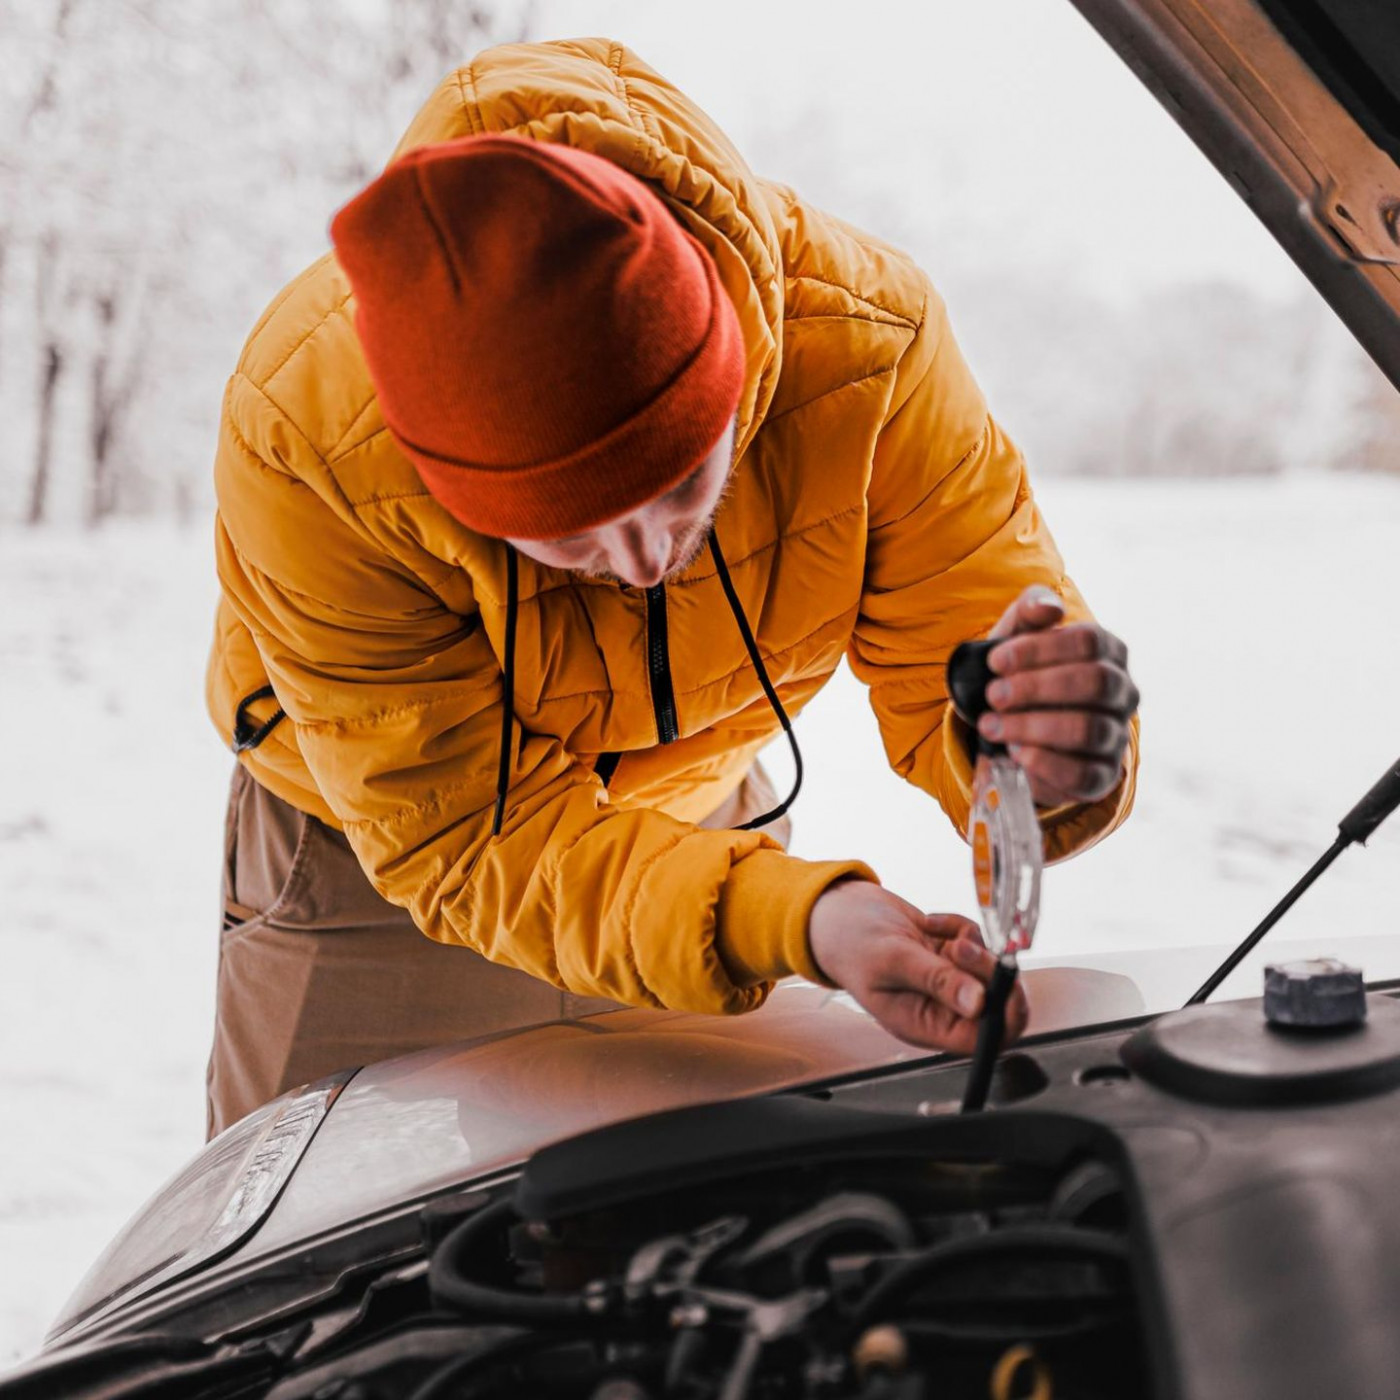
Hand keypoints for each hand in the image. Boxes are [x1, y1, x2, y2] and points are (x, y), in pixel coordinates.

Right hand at [807, 880, 1028, 1053]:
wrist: (837, 913)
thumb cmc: (852, 943)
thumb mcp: (892, 960)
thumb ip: (936, 981)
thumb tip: (979, 1003)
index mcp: (925, 1026)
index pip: (984, 1040)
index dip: (1004, 1016)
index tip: (1004, 984)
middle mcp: (941, 1008)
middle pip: (996, 1005)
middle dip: (988, 971)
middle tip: (961, 947)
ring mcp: (948, 981)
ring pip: (990, 970)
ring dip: (973, 944)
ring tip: (934, 929)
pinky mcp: (950, 956)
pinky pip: (978, 943)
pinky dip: (961, 927)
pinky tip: (930, 923)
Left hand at [979, 585, 1137, 806]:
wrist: (1013, 724)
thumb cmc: (1020, 672)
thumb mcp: (1016, 636)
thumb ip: (1030, 612)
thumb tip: (1049, 608)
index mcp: (1108, 652)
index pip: (1088, 641)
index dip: (1039, 649)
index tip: (995, 661)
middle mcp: (1122, 692)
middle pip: (1095, 682)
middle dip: (1036, 687)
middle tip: (993, 695)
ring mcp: (1115, 735)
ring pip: (1088, 728)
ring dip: (1032, 727)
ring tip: (992, 726)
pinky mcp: (1101, 776)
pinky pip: (1083, 774)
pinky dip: (1044, 763)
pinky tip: (1015, 753)